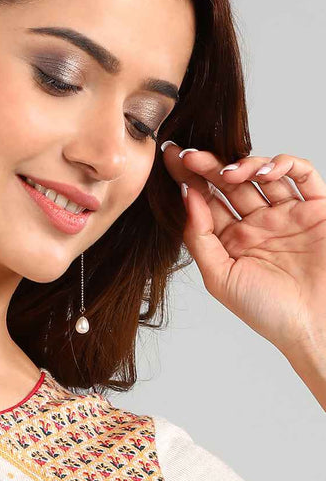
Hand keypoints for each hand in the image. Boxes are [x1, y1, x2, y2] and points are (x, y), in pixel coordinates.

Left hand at [161, 142, 325, 364]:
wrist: (314, 327)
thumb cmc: (268, 312)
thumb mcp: (220, 278)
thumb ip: (200, 238)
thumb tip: (186, 197)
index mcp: (232, 240)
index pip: (206, 202)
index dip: (188, 180)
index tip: (169, 161)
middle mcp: (258, 224)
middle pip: (229, 184)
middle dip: (207, 166)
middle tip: (187, 153)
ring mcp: (287, 214)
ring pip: (263, 174)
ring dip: (244, 164)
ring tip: (227, 172)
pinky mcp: (317, 209)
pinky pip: (303, 175)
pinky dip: (285, 164)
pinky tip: (264, 172)